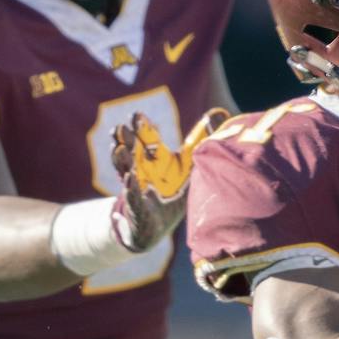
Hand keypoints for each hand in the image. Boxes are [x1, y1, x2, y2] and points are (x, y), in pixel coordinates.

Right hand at [111, 107, 228, 250]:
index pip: (147, 138)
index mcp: (154, 158)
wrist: (156, 226)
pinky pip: (133, 196)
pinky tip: (131, 178)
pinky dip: (131, 188)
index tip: (137, 115)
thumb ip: (201, 141)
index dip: (142, 127)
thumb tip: (219, 112)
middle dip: (126, 139)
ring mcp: (136, 186)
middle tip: (121, 128)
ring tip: (119, 148)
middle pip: (131, 150)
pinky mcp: (137, 206)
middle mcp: (142, 168)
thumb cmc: (171, 192)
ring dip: (121, 160)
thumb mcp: (189, 165)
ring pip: (125, 170)